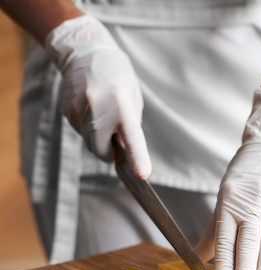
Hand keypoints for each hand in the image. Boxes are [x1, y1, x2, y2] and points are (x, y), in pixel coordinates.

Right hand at [46, 14, 150, 178]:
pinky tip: (92, 108)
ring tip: (103, 112)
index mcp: (121, 105)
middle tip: (117, 133)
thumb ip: (130, 125)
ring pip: (91, 144)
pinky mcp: (67, 113)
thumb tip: (124, 151)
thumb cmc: (118, 77)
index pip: (131, 137)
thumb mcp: (133, 98)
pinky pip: (82, 132)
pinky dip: (89, 128)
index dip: (137, 157)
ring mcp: (79, 112)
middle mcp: (97, 110)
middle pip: (102, 152)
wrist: (85, 53)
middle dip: (110, 150)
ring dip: (99, 138)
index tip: (142, 175)